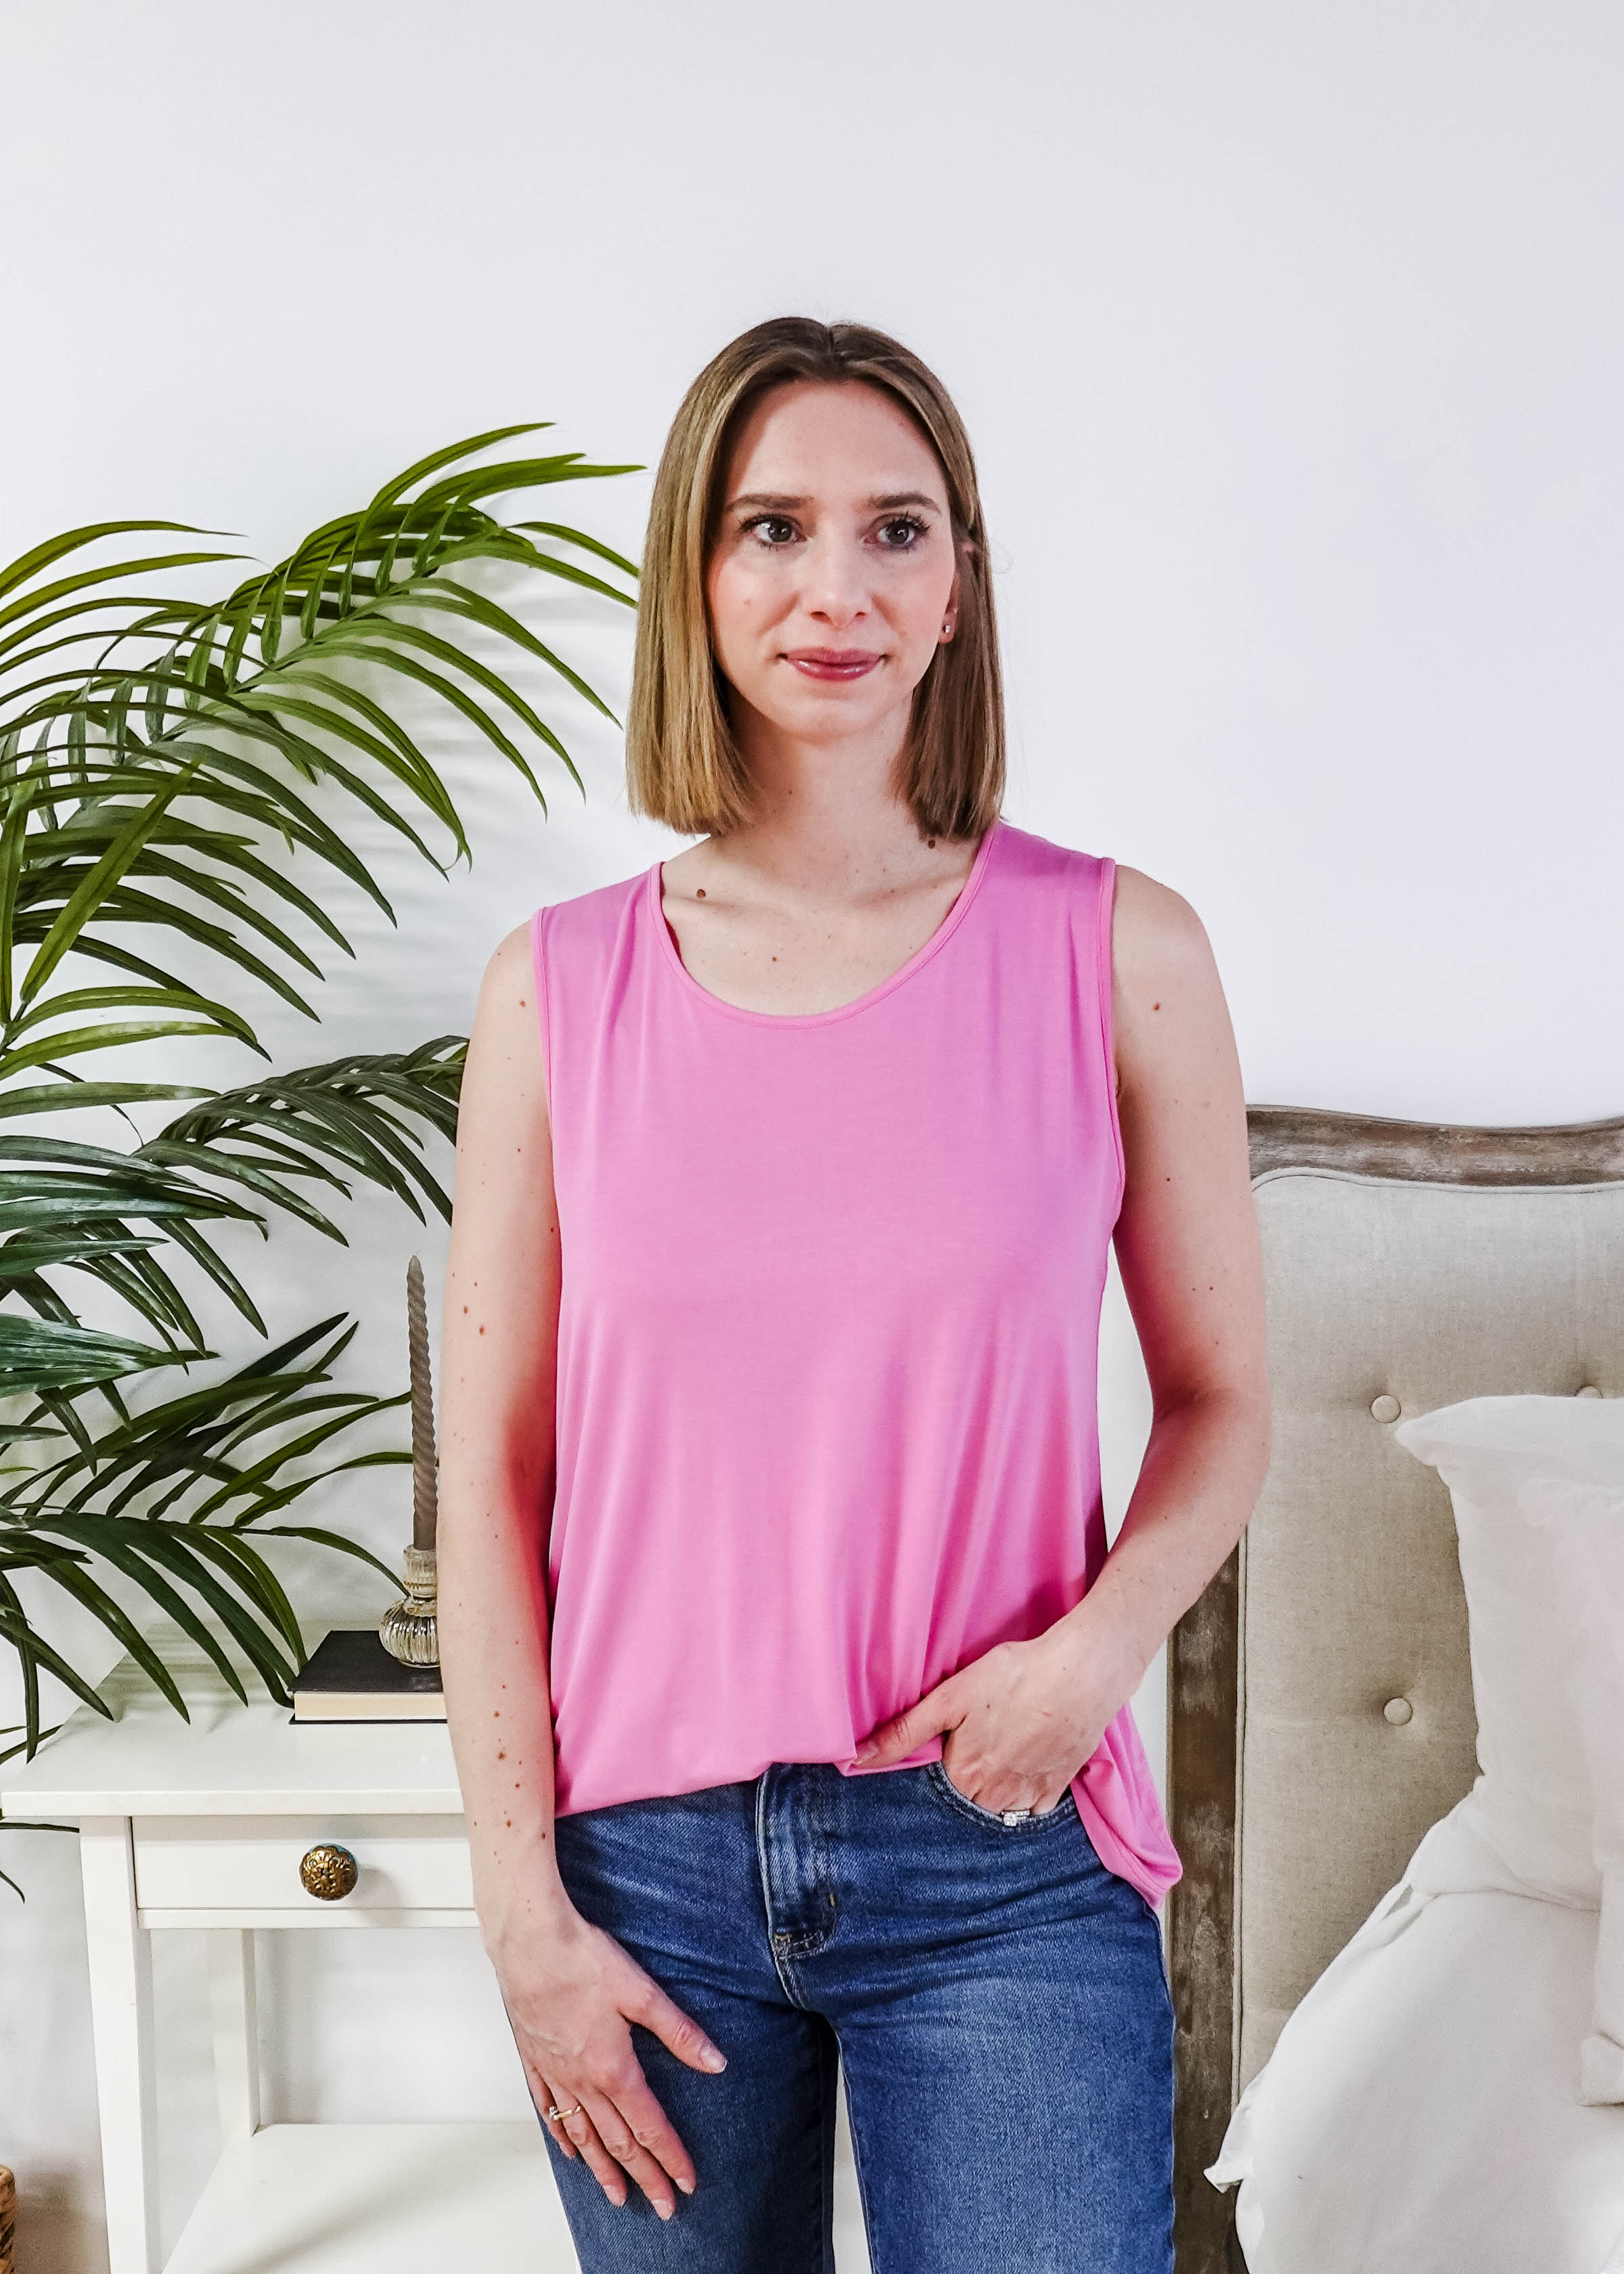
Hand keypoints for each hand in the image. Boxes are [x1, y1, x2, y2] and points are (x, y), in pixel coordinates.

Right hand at [492, 1892, 726, 2218]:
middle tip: (662, 2206)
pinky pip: (549, 2110)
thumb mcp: (641, 1992)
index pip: (649, 2126)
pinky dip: (564, 2136)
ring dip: (603, 2169)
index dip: (670, 2157)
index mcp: (612, 2068)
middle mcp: (582, 2080)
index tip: (686, 2183)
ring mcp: (555, 2074)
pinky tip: (572, 2150)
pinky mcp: (535, 2059)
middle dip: (644, 2176)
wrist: (528, 1941)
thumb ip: (679, 2031)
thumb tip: (715, 2061)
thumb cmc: (581, 1959)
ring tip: (618, 2195)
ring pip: (583, 2135)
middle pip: (618, 2141)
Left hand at [851, 1631, 1126, 1816]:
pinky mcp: (1059, 1785)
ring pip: (999, 1808)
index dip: (934, 1771)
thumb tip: (856, 1760)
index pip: (935, 1793)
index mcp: (964, 1776)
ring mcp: (1030, 1795)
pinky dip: (1025, 1797)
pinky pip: (1034, 1808)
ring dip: (992, 1793)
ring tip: (995, 1756)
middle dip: (962, 1785)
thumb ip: (904, 1732)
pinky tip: (1022, 1767)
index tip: (941, 1753)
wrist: (1082, 1672)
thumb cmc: (1017, 1677)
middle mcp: (996, 1795)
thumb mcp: (950, 1698)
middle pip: (967, 1803)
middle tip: (970, 1748)